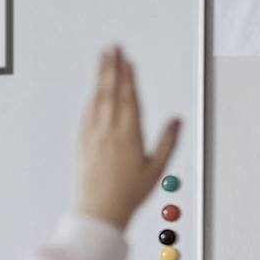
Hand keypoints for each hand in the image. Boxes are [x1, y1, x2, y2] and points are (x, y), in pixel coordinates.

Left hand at [74, 45, 180, 228]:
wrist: (99, 212)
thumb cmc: (129, 194)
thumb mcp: (157, 170)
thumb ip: (168, 142)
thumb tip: (176, 119)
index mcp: (129, 136)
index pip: (129, 99)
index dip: (129, 78)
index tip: (129, 60)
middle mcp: (109, 132)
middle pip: (112, 92)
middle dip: (113, 67)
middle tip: (113, 47)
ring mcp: (93, 136)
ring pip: (98, 99)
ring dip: (101, 76)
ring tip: (103, 57)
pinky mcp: (83, 142)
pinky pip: (88, 113)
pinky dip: (92, 97)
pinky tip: (95, 88)